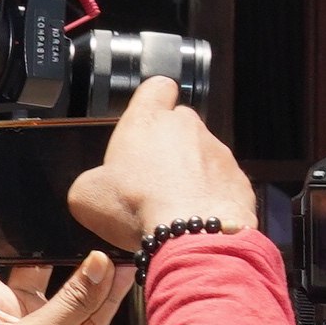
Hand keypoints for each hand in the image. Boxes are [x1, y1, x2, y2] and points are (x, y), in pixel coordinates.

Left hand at [0, 194, 129, 324]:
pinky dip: (109, 295)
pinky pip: (94, 312)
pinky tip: (124, 272)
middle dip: (45, 238)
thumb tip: (98, 263)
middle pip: (27, 261)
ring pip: (68, 285)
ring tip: (107, 239)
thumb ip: (70, 301)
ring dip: (88, 267)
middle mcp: (11, 310)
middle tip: (66, 208)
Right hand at [69, 78, 250, 255]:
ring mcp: (218, 151)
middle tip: (151, 177)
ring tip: (174, 205)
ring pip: (203, 153)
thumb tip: (96, 187)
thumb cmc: (139, 208)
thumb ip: (91, 180)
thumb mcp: (86, 195)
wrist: (192, 237)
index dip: (151, 100)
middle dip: (168, 145)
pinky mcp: (238, 178)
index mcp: (148, 120)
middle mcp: (187, 127)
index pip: (156, 87)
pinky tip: (196, 216)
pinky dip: (212, 195)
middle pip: (180, 124)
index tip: (146, 118)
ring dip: (191, 172)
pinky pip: (223, 181)